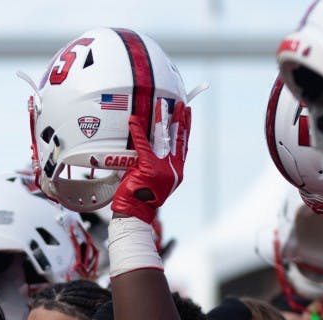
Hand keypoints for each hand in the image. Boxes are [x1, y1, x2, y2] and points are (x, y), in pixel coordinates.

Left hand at [112, 99, 190, 223]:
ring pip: (163, 138)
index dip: (186, 128)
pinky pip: (142, 145)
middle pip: (178, 138)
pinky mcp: (149, 167)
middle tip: (181, 104)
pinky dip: (137, 131)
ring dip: (162, 119)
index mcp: (176, 171)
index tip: (188, 114)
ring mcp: (162, 167)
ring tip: (162, 105)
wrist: (136, 211)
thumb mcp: (153, 179)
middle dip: (179, 119)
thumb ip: (156, 165)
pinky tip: (134, 120)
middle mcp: (173, 168)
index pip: (183, 145)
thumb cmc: (141, 198)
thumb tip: (150, 151)